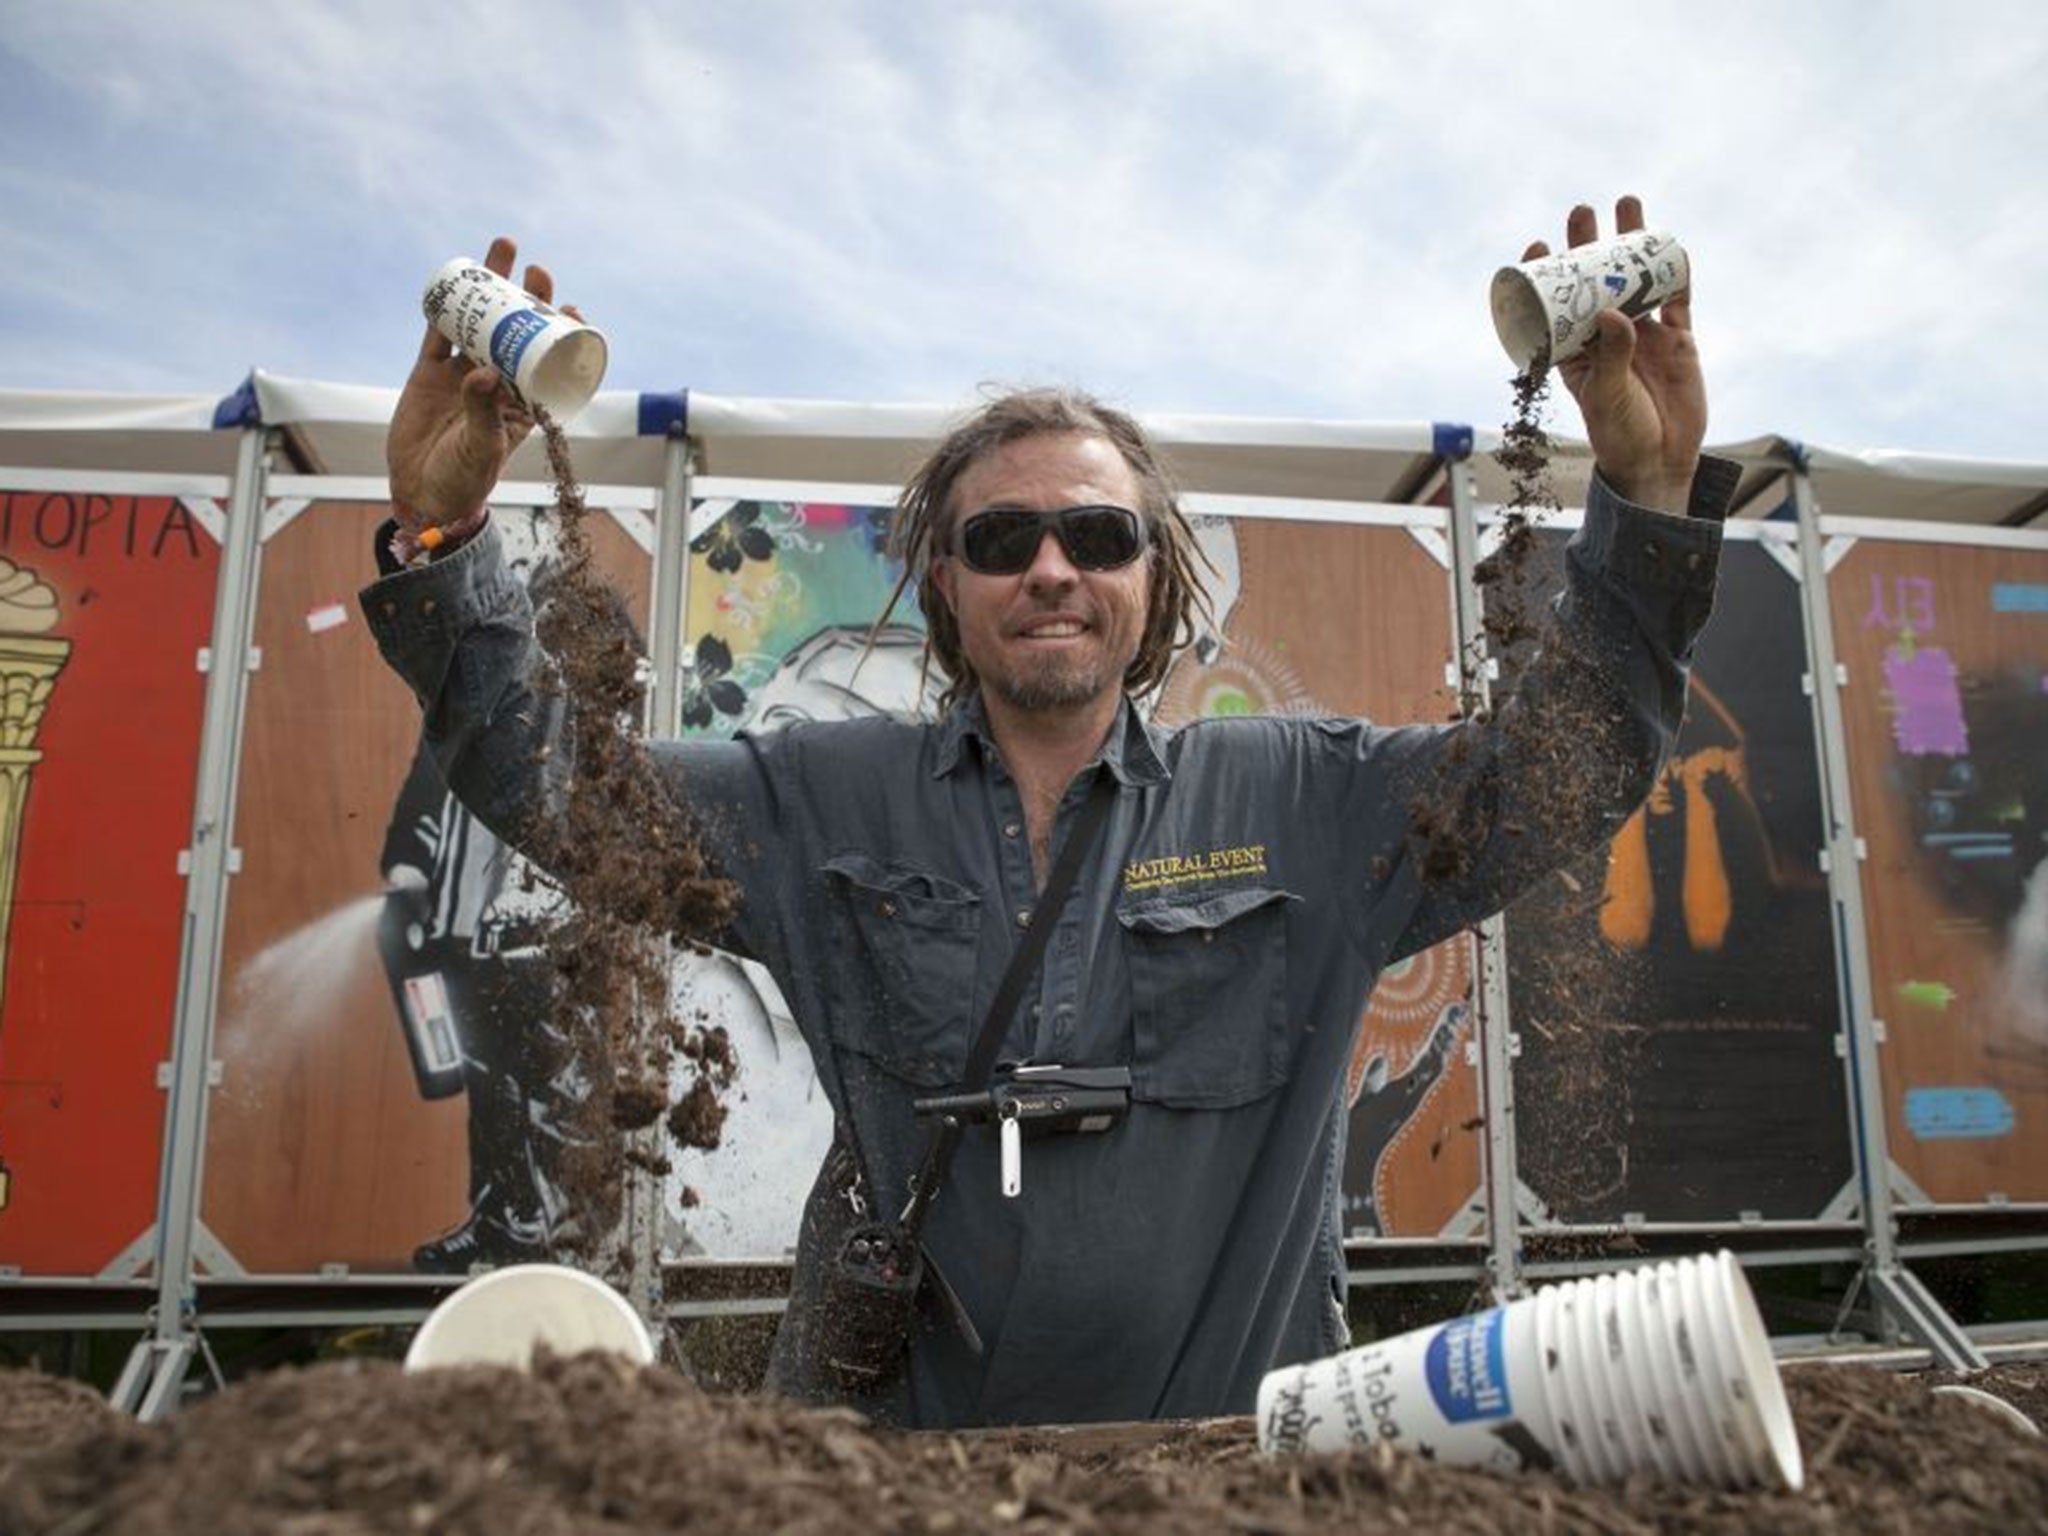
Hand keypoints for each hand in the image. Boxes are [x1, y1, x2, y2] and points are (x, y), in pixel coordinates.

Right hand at [387, 237, 569, 528]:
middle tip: (537, 270)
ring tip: (502, 251)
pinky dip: (446, 306)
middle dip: (528, 298)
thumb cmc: (463, 480)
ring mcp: (462, 375)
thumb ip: (482, 412)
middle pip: (516, 332)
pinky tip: (456, 276)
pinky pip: (439, 333)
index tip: (569, 308)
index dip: (560, 332)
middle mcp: (497, 384)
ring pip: (479, 322)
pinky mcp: (430, 374)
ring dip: (489, 288)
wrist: (422, 495)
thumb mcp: (481, 448)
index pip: (549, 360)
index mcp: (523, 404)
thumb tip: (483, 372)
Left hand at [1528, 196, 1704, 514]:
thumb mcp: (1607, 395)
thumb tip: (1613, 312)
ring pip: (1636, 279)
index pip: (1556, 304)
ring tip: (1627, 205)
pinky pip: (1676, 297)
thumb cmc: (1619, 434)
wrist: (1661, 461)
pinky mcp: (1677, 339)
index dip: (1547, 274)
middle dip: (1588, 244)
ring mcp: (1643, 334)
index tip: (1539, 246)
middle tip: (1582, 210)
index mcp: (1575, 351)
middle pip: (1595, 281)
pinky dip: (1675, 271)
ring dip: (1633, 244)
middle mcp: (1606, 336)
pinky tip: (1672, 244)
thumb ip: (1611, 355)